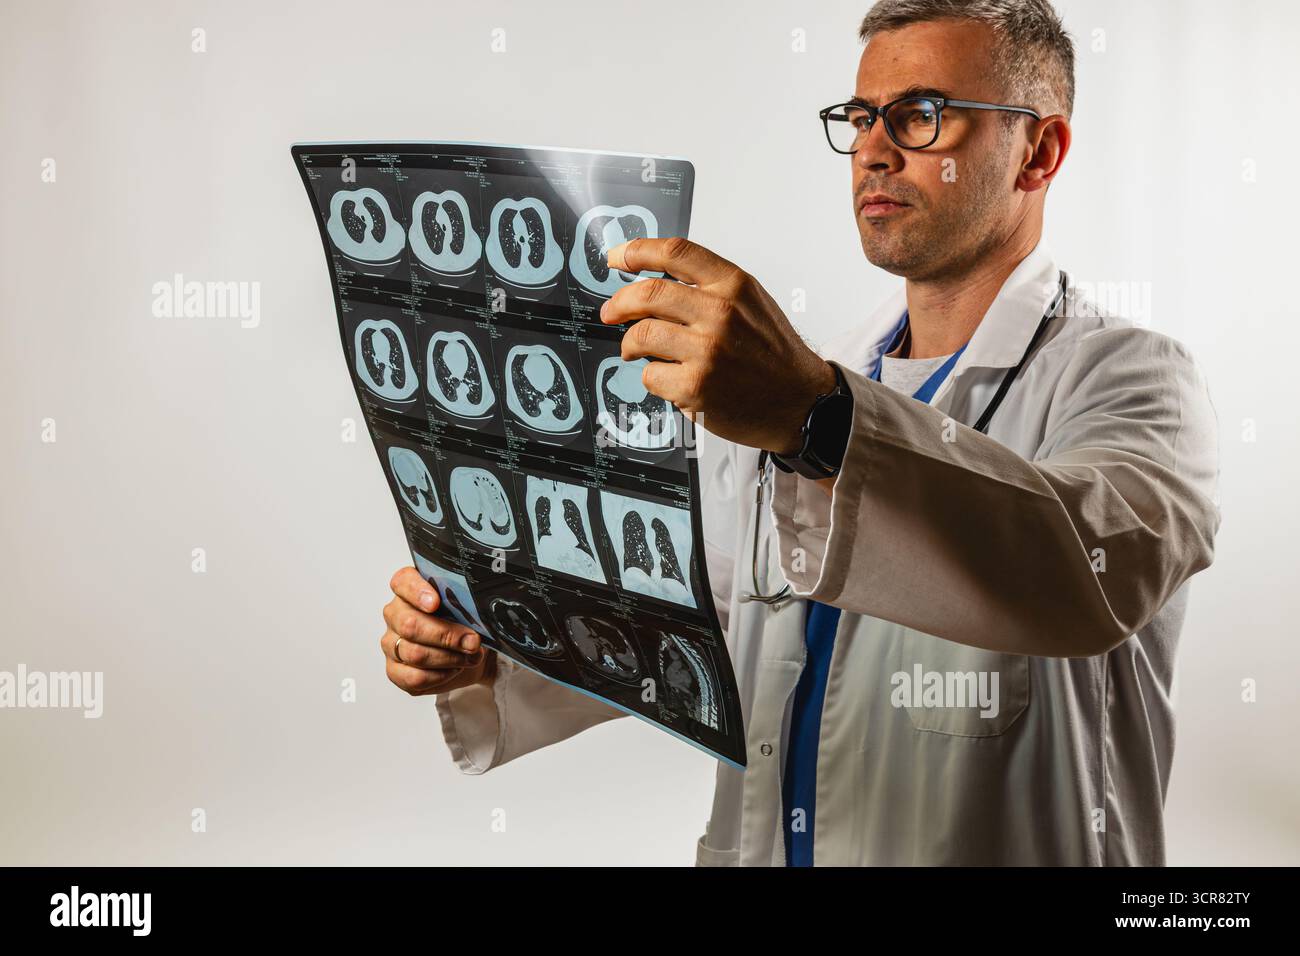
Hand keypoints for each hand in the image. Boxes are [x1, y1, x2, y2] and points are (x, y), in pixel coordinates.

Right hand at [380, 567, 495, 696]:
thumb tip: (473, 625)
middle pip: (410, 624)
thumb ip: (467, 607)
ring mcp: (391, 642)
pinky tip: (454, 669)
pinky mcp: (395, 670)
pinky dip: (441, 675)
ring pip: (414, 653)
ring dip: (449, 658)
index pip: (403, 582)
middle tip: (472, 641)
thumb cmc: (464, 623)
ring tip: (469, 657)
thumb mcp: (469, 608)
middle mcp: (396, 614)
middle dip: (446, 635)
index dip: (418, 592)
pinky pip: (414, 677)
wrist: (469, 652)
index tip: (435, 602)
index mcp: (408, 589)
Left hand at [600, 237, 835, 454]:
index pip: (676, 253)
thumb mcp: (753, 303)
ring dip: (630, 344)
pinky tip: (669, 378)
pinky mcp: (696, 387)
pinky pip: (650, 375)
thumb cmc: (774, 355)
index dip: (638, 251)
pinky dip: (652, 377)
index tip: (618, 257)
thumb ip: (710, 287)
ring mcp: (707, 352)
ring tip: (636, 350)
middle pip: (648, 294)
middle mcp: (721, 314)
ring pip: (641, 336)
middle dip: (619, 303)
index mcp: (734, 286)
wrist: (801, 401)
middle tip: (611, 311)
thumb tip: (656, 281)